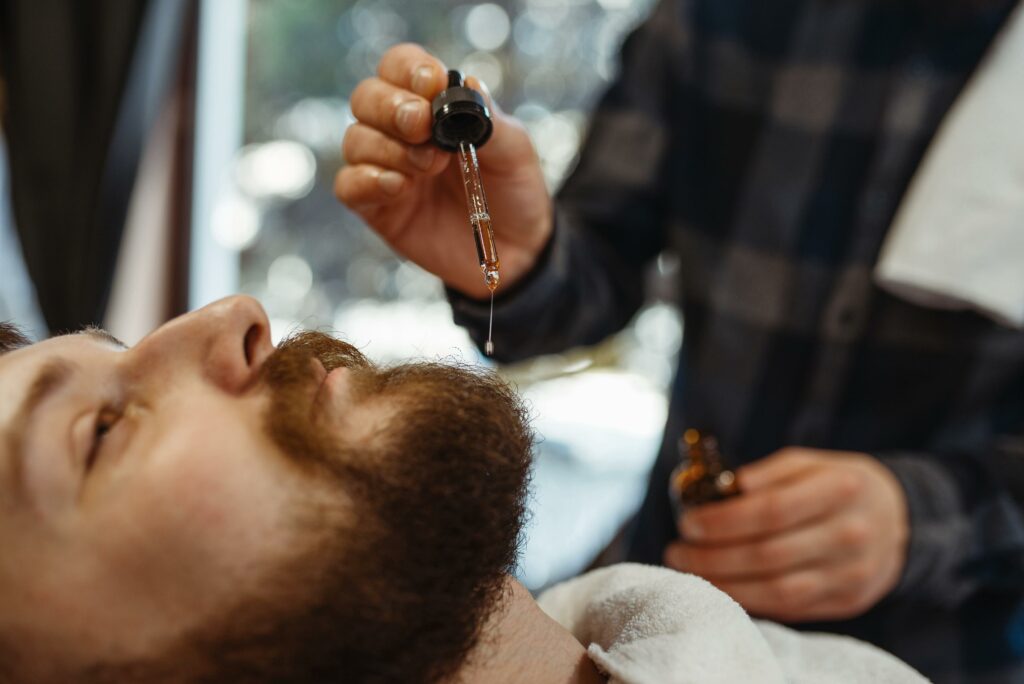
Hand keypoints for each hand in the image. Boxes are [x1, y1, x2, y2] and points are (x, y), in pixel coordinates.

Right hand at [335, 43, 552, 298]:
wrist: (517, 250)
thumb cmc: (514, 192)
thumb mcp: (514, 151)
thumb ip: (488, 118)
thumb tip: (467, 83)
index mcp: (434, 107)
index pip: (400, 67)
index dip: (407, 69)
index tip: (431, 85)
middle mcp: (401, 133)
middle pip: (366, 97)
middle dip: (390, 107)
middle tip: (421, 126)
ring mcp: (386, 169)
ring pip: (355, 139)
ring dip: (389, 147)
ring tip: (428, 167)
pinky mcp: (377, 208)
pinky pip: (348, 185)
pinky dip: (367, 180)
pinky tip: (400, 187)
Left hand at [663, 448, 908, 621]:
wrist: (898, 518)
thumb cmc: (836, 484)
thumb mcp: (808, 463)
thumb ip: (766, 474)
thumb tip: (721, 490)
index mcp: (841, 489)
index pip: (771, 511)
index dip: (723, 521)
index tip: (688, 523)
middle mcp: (852, 534)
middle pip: (769, 555)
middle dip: (713, 558)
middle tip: (678, 552)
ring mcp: (853, 573)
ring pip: (778, 591)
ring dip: (726, 585)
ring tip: (691, 572)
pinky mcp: (849, 601)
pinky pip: (792, 609)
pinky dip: (751, 601)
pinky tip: (723, 588)